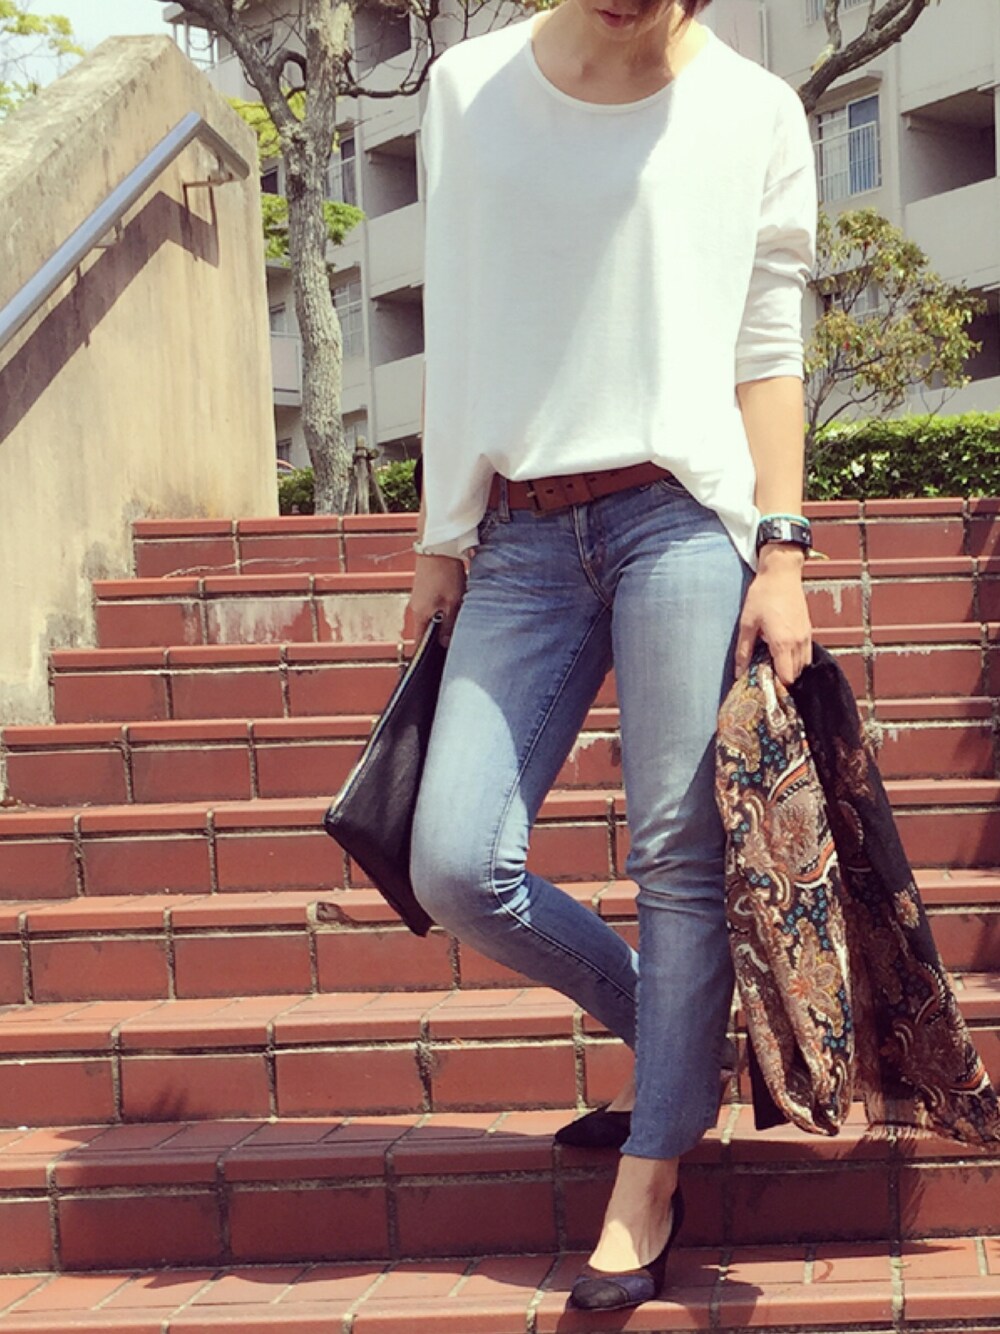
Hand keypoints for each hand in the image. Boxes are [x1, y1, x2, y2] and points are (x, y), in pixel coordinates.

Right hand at [406, 553, 466, 646]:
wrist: (437, 546)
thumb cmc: (445, 573)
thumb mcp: (452, 602)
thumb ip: (449, 625)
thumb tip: (444, 643)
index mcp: (420, 615)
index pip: (420, 643)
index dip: (429, 653)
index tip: (441, 658)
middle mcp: (416, 608)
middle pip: (428, 630)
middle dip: (441, 636)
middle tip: (456, 638)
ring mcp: (420, 598)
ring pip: (433, 617)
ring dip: (445, 620)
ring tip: (458, 616)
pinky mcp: (425, 590)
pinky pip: (434, 606)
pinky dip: (444, 608)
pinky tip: (455, 603)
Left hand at [734, 546, 811, 685]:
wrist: (782, 574)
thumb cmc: (762, 596)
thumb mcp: (747, 623)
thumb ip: (743, 650)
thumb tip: (738, 672)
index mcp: (782, 643)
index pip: (787, 677)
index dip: (776, 685)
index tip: (764, 684)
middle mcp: (798, 643)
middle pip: (796, 674)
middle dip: (783, 678)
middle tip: (766, 674)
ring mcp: (806, 636)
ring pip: (804, 665)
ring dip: (791, 669)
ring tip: (774, 664)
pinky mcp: (809, 630)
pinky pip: (807, 654)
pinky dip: (798, 659)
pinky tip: (783, 653)